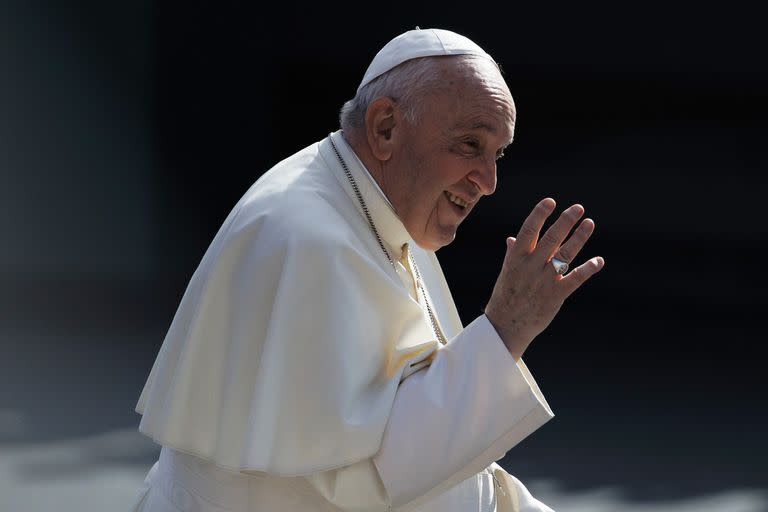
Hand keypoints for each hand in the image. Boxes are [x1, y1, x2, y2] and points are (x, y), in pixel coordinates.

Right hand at [484, 198, 604, 359]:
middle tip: (578, 208)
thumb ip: (512, 254)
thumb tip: (513, 238)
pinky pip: (575, 278)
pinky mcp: (555, 295)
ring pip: (565, 255)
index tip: (551, 202)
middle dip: (565, 221)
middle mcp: (530, 267)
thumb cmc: (506, 297)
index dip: (539, 215)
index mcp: (515, 258)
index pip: (528, 231)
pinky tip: (598, 260)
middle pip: (551, 239)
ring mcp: (543, 281)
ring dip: (579, 238)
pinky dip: (588, 268)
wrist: (506, 326)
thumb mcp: (507, 273)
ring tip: (589, 223)